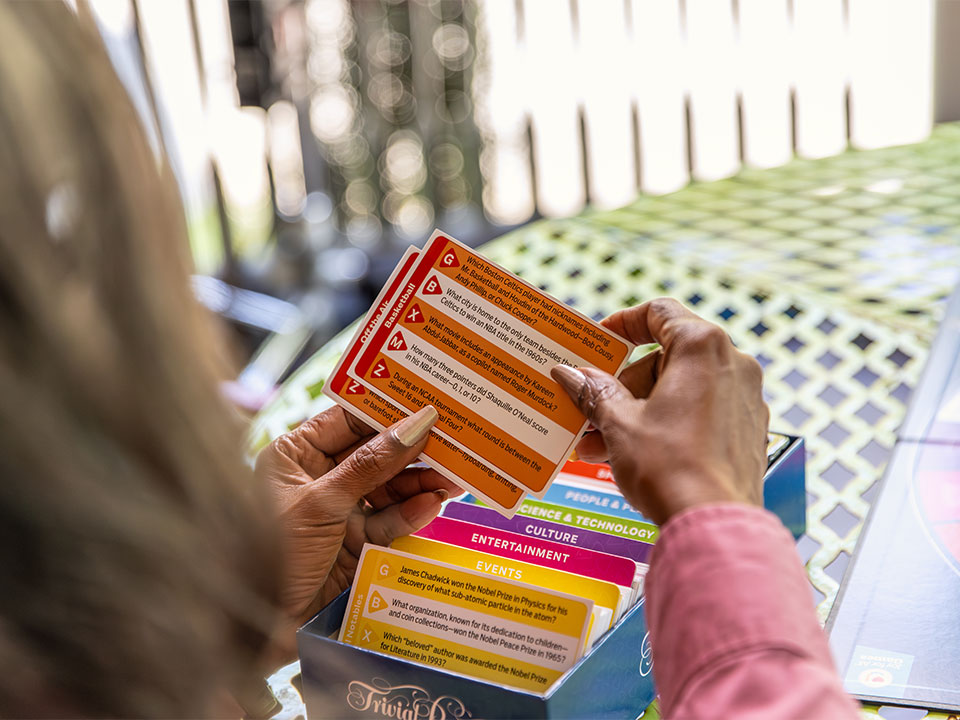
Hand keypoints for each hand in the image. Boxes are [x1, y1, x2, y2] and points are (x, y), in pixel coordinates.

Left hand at [255, 405, 461, 628]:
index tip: (427, 403)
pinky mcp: (355, 542)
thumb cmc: (274, 552)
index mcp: (295, 454)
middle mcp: (318, 477)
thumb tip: (414, 425)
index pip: (348, 420)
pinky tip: (432, 504)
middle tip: (453, 442)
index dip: (387, 411)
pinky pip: (389, 520)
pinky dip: (411, 513)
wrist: (261, 624)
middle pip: (374, 454)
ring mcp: (339, 510)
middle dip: (412, 450)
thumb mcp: (322, 502)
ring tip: (453, 478)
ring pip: (388, 488)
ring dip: (420, 483)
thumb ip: (371, 465)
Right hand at [551, 298, 768, 524]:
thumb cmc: (668, 467)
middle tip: (590, 409)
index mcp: (703, 347)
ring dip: (638, 409)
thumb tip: (570, 374)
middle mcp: (733, 364)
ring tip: (599, 442)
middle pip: (667, 356)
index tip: (599, 342)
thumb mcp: (619, 423)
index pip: (659, 313)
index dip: (623, 323)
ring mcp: (746, 398)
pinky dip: (667, 423)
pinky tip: (633, 453)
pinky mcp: (749, 431)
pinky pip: (700, 412)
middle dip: (623, 384)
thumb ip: (594, 391)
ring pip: (682, 388)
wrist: (713, 524)